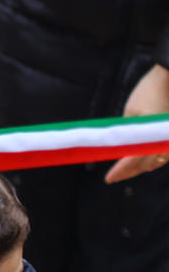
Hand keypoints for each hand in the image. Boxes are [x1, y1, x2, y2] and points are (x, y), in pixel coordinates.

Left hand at [108, 64, 168, 181]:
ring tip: (124, 171)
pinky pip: (164, 152)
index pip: (135, 161)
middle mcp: (167, 142)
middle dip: (130, 172)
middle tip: (114, 177)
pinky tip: (141, 159)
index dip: (121, 171)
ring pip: (157, 161)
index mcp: (153, 136)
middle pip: (147, 165)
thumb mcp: (131, 114)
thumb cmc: (148, 92)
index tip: (109, 179)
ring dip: (141, 166)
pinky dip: (152, 158)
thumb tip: (122, 148)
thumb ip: (128, 133)